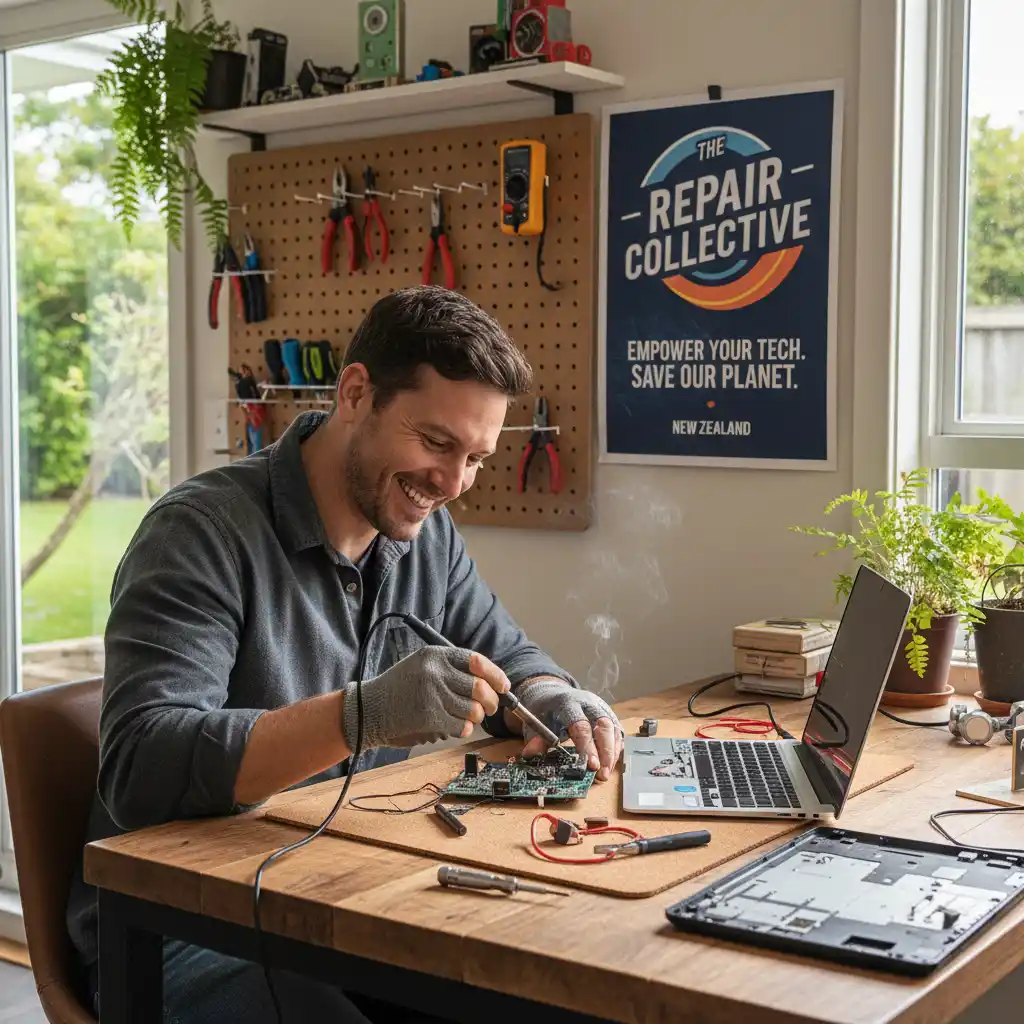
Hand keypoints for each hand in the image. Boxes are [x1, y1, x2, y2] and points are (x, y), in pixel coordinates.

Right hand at [342, 647, 509, 749]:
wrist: (371, 708)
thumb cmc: (400, 687)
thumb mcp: (423, 665)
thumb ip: (451, 668)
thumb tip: (490, 680)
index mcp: (436, 654)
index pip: (476, 661)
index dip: (495, 674)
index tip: (503, 685)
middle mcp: (435, 672)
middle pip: (480, 688)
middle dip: (492, 701)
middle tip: (491, 707)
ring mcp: (432, 695)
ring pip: (474, 709)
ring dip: (477, 717)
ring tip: (470, 716)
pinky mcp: (430, 717)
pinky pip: (461, 726)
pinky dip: (464, 728)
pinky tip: (457, 726)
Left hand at [517, 680, 623, 780]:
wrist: (552, 693)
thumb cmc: (546, 712)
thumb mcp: (537, 723)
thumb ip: (537, 740)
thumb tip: (530, 756)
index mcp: (568, 704)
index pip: (581, 725)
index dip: (587, 746)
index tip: (590, 766)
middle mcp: (588, 703)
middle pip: (603, 725)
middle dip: (605, 751)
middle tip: (601, 774)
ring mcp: (600, 707)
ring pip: (614, 728)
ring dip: (612, 753)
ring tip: (606, 773)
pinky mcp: (608, 713)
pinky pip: (617, 731)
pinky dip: (616, 748)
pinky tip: (610, 763)